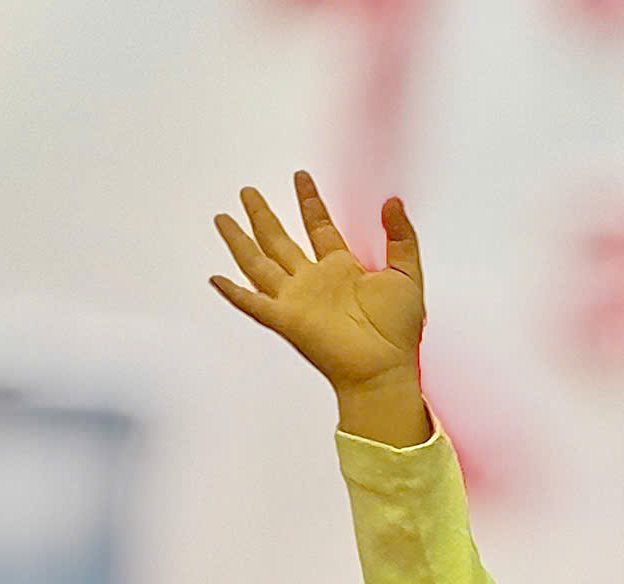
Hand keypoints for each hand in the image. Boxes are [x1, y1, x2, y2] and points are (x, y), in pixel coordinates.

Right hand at [212, 174, 428, 437]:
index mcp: (342, 269)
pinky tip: (216, 279)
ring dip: (240, 241)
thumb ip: (402, 236)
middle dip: (263, 215)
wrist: (385, 367)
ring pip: (259, 263)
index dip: (309, 201)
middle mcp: (315, 282)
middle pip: (280, 240)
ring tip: (223, 218)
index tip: (300, 177)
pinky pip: (253, 303)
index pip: (319, 227)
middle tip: (249, 192)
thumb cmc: (398, 331)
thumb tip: (393, 202)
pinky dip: (233, 293)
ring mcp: (298, 300)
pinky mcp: (287, 320)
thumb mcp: (407, 273)